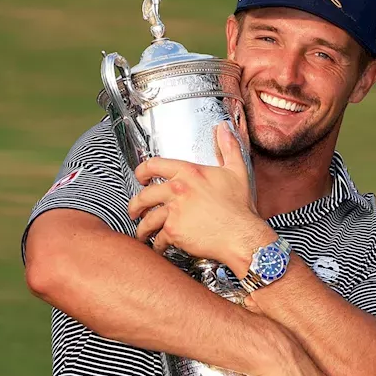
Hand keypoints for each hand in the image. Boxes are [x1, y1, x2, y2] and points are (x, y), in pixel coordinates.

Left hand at [128, 123, 274, 274]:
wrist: (241, 234)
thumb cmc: (239, 206)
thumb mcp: (236, 171)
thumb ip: (228, 148)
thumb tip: (224, 128)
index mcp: (188, 172)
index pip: (154, 165)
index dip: (142, 171)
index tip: (140, 177)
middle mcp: (177, 189)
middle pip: (144, 195)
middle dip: (135, 205)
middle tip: (135, 210)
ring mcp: (174, 211)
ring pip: (147, 219)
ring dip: (142, 228)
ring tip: (142, 233)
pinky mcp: (174, 231)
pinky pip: (158, 238)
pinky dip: (157, 244)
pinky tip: (158, 247)